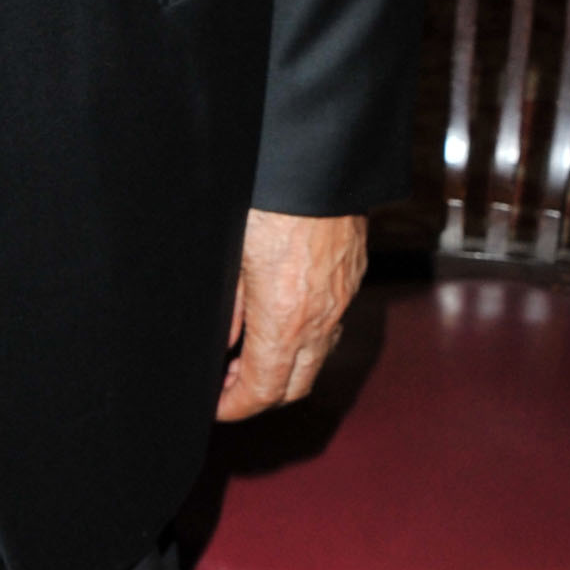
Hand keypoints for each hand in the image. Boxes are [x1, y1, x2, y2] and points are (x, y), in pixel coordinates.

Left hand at [215, 208, 365, 422]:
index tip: (216, 407)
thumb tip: (223, 344)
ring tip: (249, 355)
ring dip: (285, 369)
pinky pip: (331, 326)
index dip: (236, 407)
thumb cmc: (270, 202)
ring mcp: (341, 300)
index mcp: (284, 320)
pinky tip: (280, 321)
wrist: (320, 162)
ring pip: (317, 358)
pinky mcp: (353, 278)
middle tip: (228, 386)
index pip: (263, 390)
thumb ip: (229, 309)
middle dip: (261, 397)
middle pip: (294, 386)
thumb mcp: (231, 257)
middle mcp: (320, 319)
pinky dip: (306, 340)